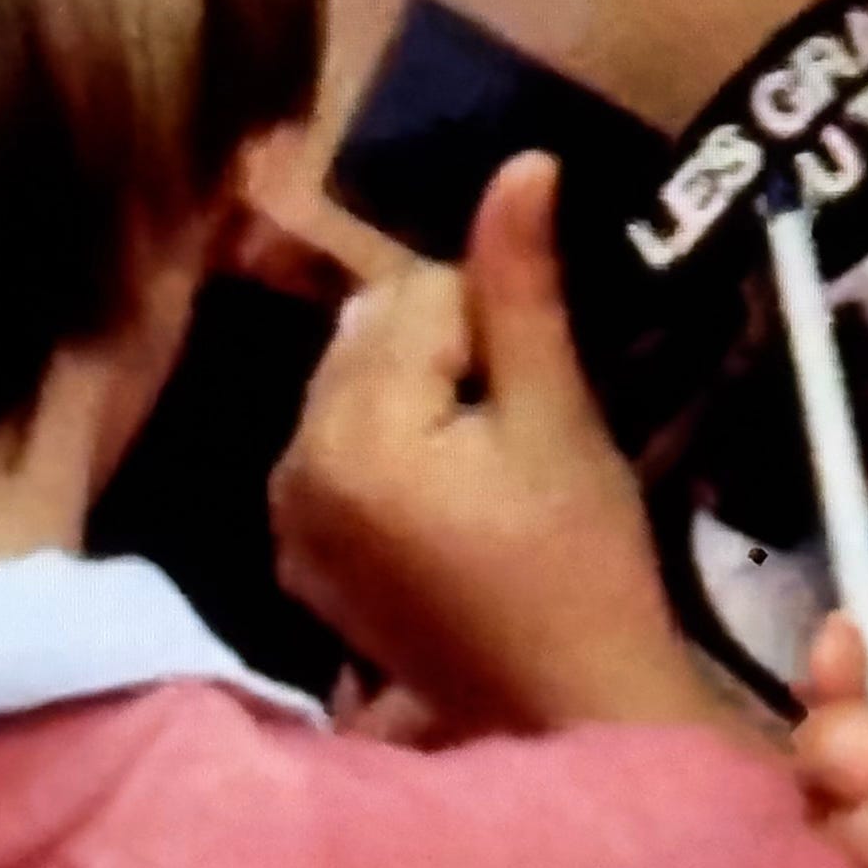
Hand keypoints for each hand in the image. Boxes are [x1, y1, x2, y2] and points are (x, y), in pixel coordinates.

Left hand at [270, 155, 710, 734]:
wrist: (569, 709)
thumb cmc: (579, 562)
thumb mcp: (557, 416)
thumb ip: (522, 285)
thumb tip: (522, 158)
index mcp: (351, 429)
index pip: (420, 294)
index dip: (497, 327)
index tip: (538, 401)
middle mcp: (291, 465)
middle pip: (374, 334)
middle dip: (448, 356)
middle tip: (515, 437)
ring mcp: (287, 520)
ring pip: (354, 384)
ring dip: (418, 397)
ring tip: (488, 473)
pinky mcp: (302, 560)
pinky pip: (336, 449)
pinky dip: (387, 449)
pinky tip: (447, 503)